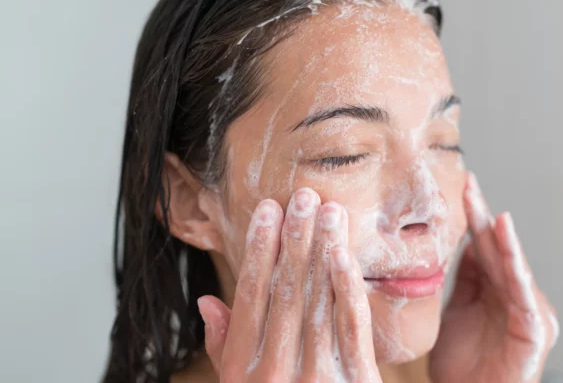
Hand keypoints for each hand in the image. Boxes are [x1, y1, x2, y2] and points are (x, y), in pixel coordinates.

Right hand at [197, 189, 381, 381]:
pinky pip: (351, 328)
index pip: (250, 295)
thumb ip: (224, 347)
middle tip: (304, 197)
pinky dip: (346, 287)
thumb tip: (207, 301)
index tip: (269, 210)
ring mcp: (315, 377)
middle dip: (294, 238)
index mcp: (243, 368)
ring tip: (329, 211)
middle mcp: (274, 371)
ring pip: (317, 301)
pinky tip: (342, 253)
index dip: (259, 249)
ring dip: (323, 250)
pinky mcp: (355, 382)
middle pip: (284, 291)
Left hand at [429, 172, 558, 382]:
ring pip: (514, 268)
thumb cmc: (464, 369)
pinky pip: (523, 295)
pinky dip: (517, 269)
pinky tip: (510, 249)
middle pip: (498, 250)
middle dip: (484, 218)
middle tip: (469, 184)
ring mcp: (527, 312)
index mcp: (496, 291)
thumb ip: (464, 281)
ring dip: (504, 240)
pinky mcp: (534, 330)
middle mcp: (515, 296)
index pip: (484, 246)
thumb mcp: (455, 314)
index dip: (474, 217)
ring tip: (495, 214)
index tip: (463, 186)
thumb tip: (465, 243)